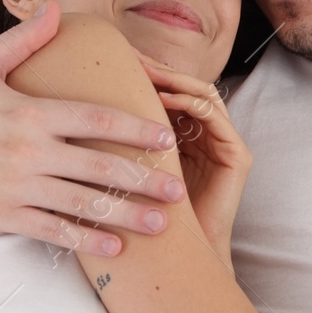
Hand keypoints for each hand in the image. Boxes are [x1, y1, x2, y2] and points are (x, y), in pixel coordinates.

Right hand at [0, 0, 184, 255]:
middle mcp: (27, 150)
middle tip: (178, 188)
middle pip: (99, 165)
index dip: (136, 128)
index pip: (96, 118)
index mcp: (29, 111)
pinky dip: (86, 240)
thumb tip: (57, 7)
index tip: (167, 137)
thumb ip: (23, 40)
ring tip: (161, 223)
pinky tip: (115, 247)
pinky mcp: (1, 215)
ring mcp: (14, 186)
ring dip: (126, 214)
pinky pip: (52, 231)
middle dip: (144, 178)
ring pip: (83, 203)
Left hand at [134, 51, 250, 263]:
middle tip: (131, 55)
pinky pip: (216, 118)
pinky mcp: (238, 156)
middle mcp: (206, 137)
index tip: (115, 59)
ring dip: (175, 80)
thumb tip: (73, 110)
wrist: (176, 257)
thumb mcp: (127, 168)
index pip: (168, 92)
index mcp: (183, 138)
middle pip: (186, 88)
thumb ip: (116, 140)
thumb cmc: (145, 217)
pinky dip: (192, 103)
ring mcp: (225, 144)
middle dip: (159, 69)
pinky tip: (167, 98)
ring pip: (202, 95)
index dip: (145, 73)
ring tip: (147, 71)